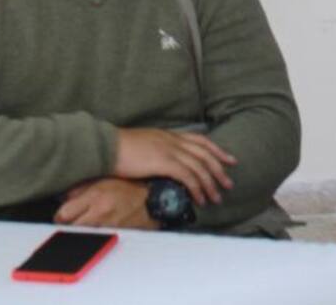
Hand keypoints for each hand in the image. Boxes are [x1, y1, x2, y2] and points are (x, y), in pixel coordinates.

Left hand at [54, 178, 158, 229]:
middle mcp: (101, 214)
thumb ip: (80, 188)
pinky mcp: (116, 236)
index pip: (63, 214)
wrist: (154, 198)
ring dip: (81, 233)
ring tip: (87, 224)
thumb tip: (62, 198)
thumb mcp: (102, 179)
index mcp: (95, 196)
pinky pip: (98, 241)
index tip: (63, 215)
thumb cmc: (129, 186)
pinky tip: (99, 230)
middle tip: (72, 220)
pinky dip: (95, 238)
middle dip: (69, 226)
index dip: (61, 215)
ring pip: (83, 238)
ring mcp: (109, 228)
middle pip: (71, 229)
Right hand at [113, 128, 235, 205]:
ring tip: (215, 198)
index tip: (229, 159)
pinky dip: (197, 188)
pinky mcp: (164, 162)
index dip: (217, 150)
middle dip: (219, 170)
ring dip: (210, 184)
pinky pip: (188, 176)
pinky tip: (199, 198)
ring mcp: (170, 150)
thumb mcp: (144, 145)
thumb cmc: (119, 149)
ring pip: (199, 167)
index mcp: (169, 135)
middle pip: (205, 154)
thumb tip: (164, 166)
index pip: (200, 141)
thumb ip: (157, 152)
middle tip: (228, 184)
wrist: (106, 146)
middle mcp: (173, 140)